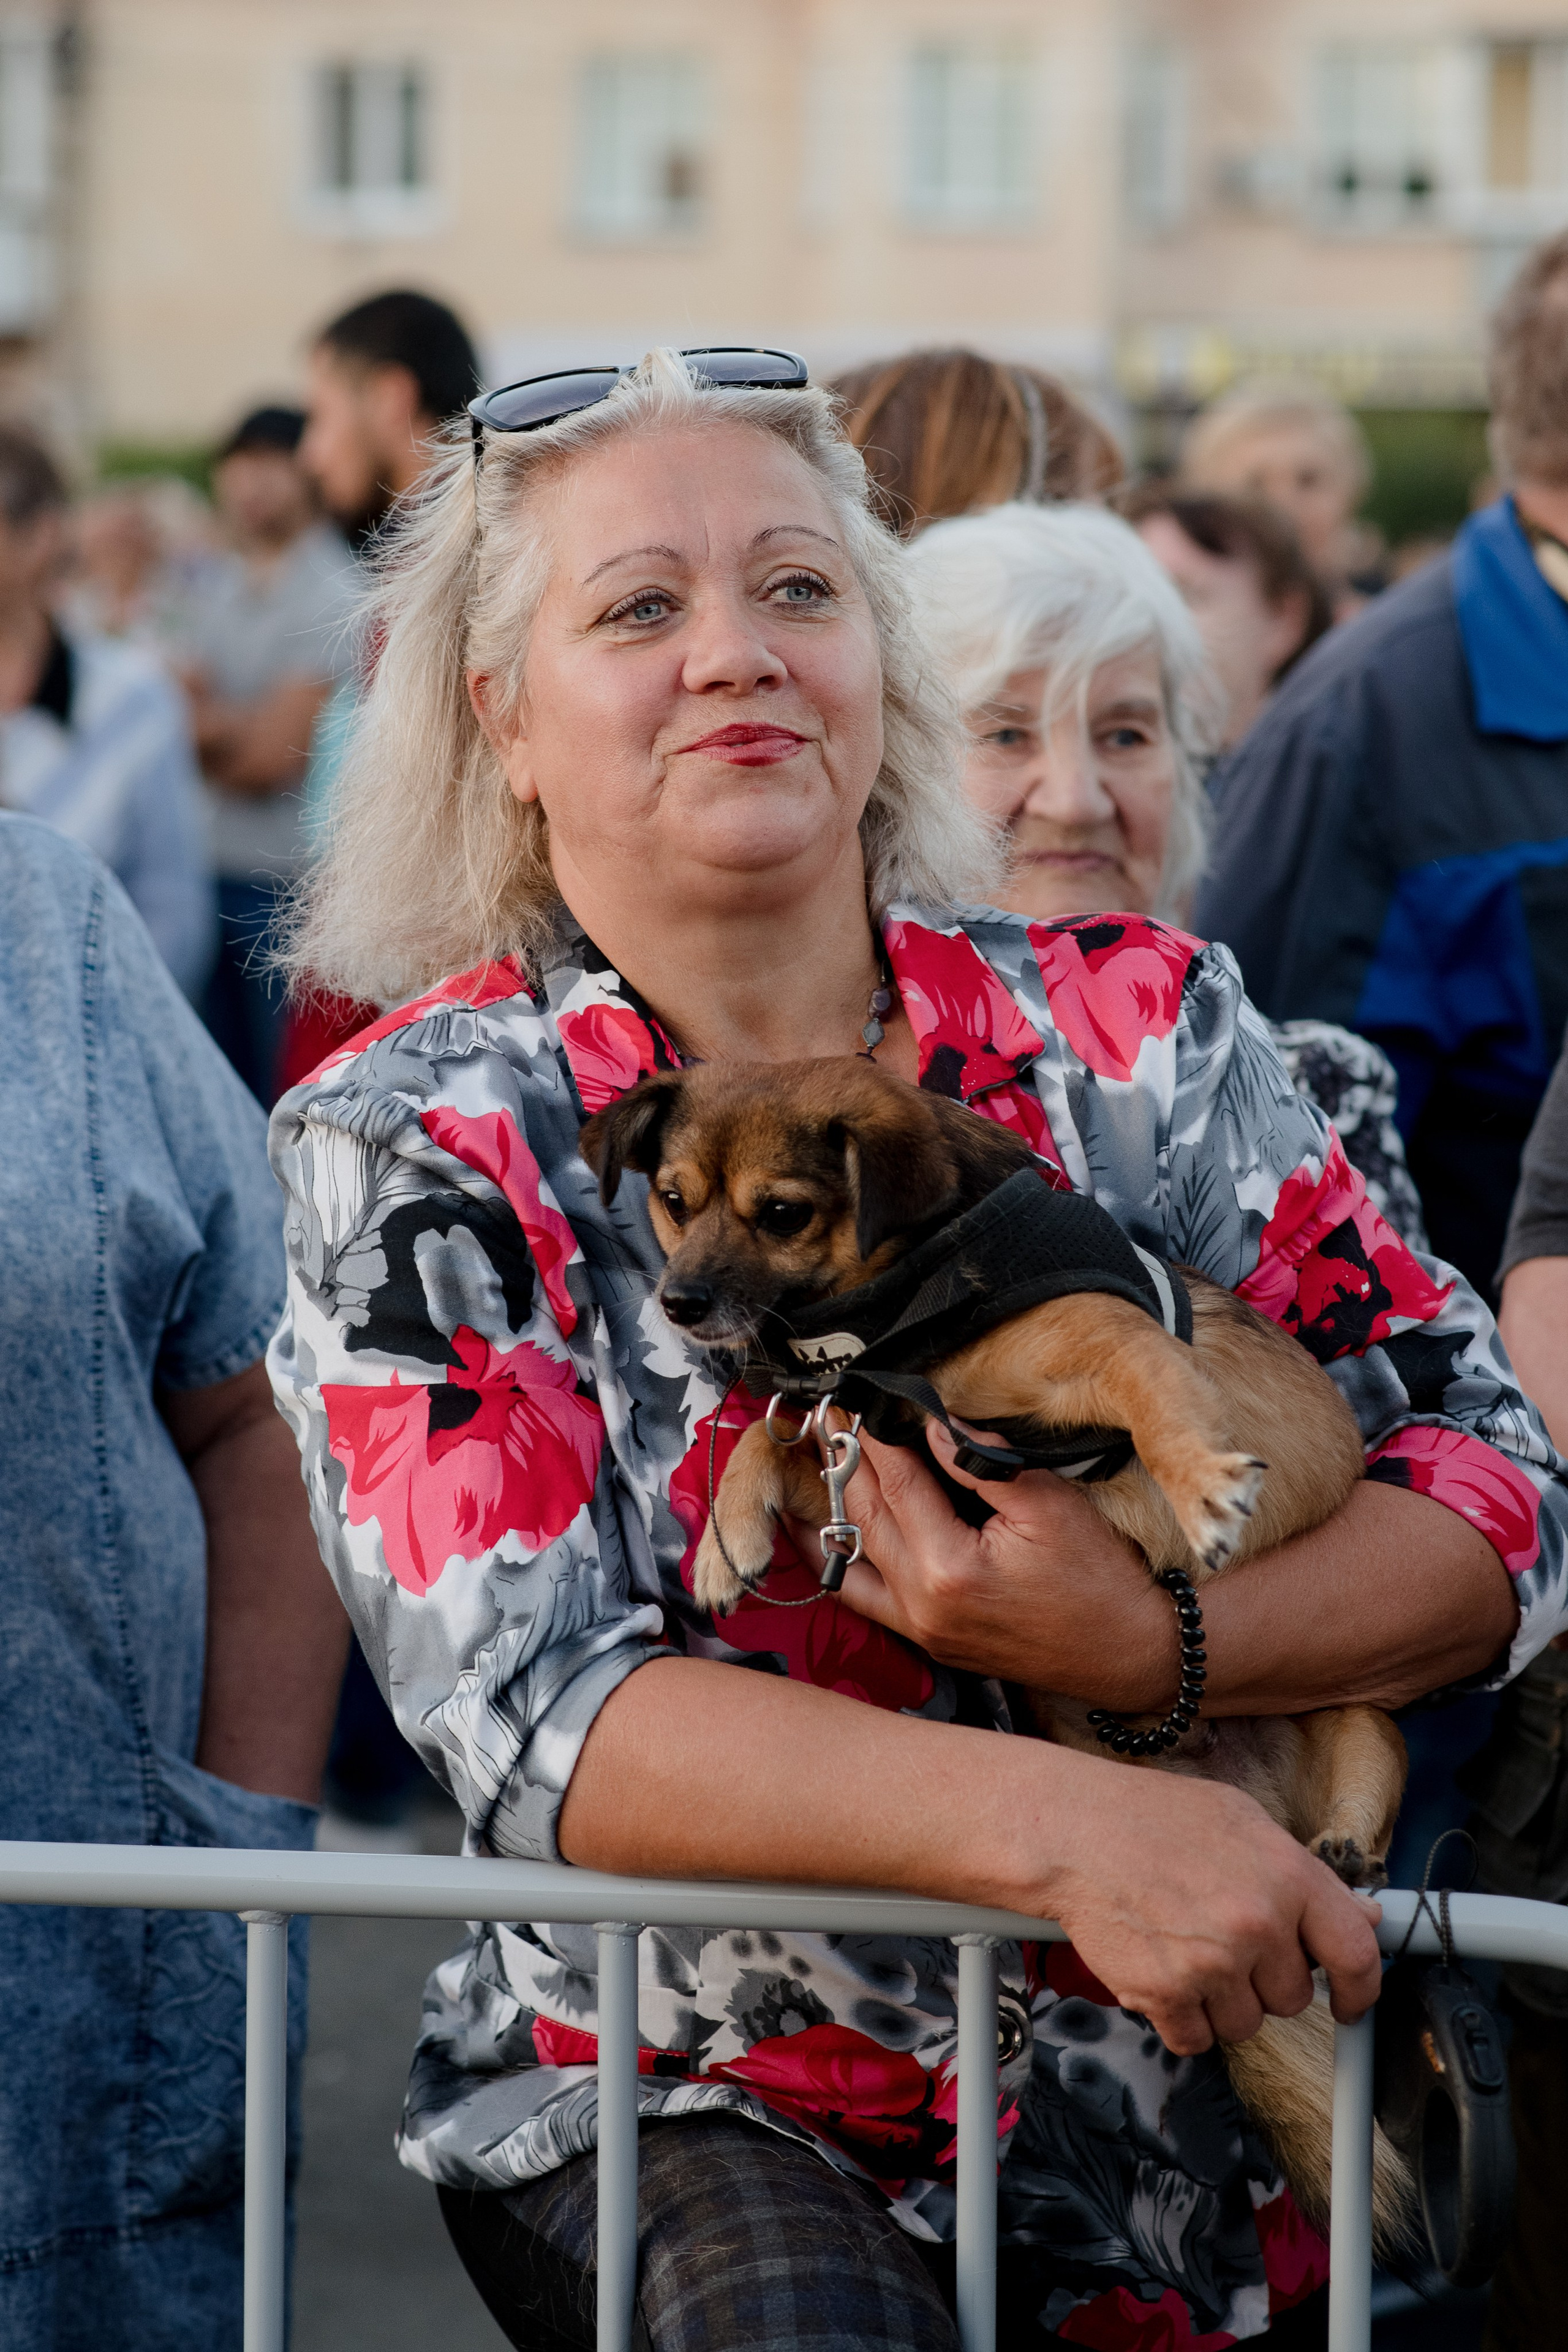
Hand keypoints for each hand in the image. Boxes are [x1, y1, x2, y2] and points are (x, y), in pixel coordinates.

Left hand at [824, 1422, 1178, 1708]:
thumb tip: (934, 1425)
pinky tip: (817, 1531)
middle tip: (832, 1415)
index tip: (860, 1398)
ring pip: (856, 1551)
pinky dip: (836, 1559)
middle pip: (868, 1513)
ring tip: (825, 1454)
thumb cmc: (1097, 1578)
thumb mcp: (1048, 1504)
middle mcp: (921, 1604)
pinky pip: (862, 1595)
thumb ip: (982, 1462)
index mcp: (949, 1568)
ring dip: (839, 1499)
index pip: (898, 1481)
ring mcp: (920, 1629)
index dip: (875, 1435)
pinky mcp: (926, 1640)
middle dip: (848, 1459)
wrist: (1125, 1652)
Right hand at [1024, 1749, 1383, 2052]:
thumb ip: (1305, 1874)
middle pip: (1293, 1998)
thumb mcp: (1242, 1821)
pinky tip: (1162, 1970)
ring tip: (1186, 1947)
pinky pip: (1196, 2039)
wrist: (1074, 1831)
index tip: (1352, 2001)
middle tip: (1226, 1941)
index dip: (1362, 1987)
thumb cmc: (1154, 1818)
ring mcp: (1212, 1964)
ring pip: (1245, 2024)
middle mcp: (1257, 1923)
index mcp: (1287, 1876)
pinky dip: (1181, 2017)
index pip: (1356, 1954)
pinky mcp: (1166, 1995)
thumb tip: (1362, 1917)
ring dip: (1220, 2001)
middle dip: (1264, 1980)